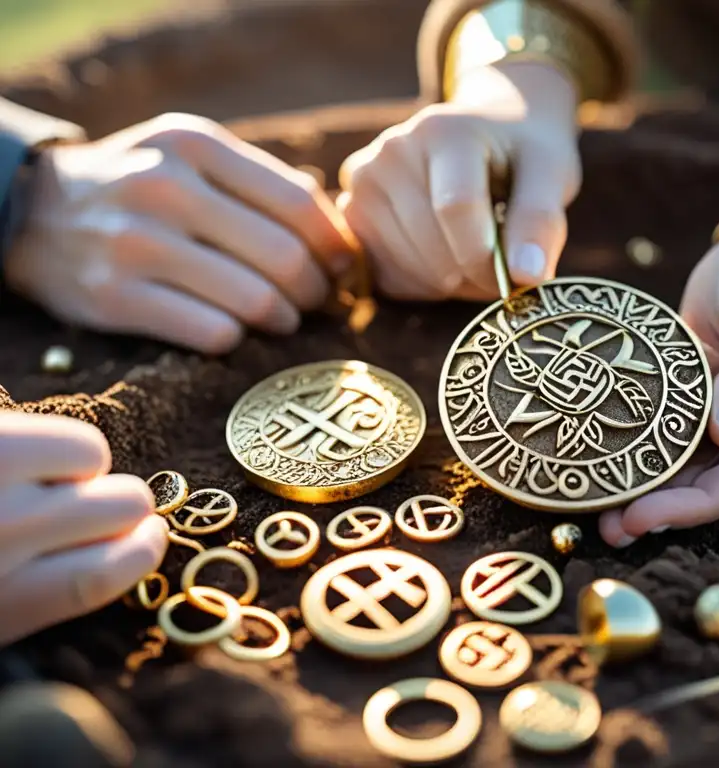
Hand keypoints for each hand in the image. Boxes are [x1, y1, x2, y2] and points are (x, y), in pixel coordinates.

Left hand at [0, 412, 166, 646]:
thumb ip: (35, 593)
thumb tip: (116, 557)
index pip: (99, 580)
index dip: (138, 556)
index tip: (151, 539)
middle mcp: (3, 542)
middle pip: (120, 511)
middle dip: (116, 504)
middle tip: (92, 502)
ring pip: (99, 463)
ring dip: (83, 467)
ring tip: (46, 474)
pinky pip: (72, 440)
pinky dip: (61, 443)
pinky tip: (25, 454)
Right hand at [4, 113, 351, 353]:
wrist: (30, 211)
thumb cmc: (136, 185)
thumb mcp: (189, 156)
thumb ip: (260, 180)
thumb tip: (335, 220)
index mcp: (195, 146)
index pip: (298, 204)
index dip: (336, 245)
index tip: (344, 267)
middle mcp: (165, 189)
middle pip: (285, 258)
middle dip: (317, 290)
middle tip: (317, 300)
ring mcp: (137, 245)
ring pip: (256, 301)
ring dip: (284, 319)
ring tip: (283, 318)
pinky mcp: (115, 298)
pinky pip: (213, 333)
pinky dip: (237, 339)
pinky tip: (235, 330)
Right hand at [338, 61, 580, 299]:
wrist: (489, 130)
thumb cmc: (522, 153)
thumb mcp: (551, 173)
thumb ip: (541, 220)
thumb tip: (528, 275)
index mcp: (440, 130)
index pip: (455, 209)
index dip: (489, 257)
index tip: (519, 274)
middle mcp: (390, 152)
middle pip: (432, 249)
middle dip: (476, 274)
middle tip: (504, 263)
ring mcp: (363, 185)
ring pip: (411, 270)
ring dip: (454, 283)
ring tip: (479, 253)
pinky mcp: (353, 218)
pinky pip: (391, 280)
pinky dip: (427, 286)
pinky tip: (450, 257)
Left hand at [600, 214, 718, 545]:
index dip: (701, 503)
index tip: (647, 516)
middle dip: (670, 511)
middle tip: (611, 529)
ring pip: (700, 474)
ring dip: (655, 496)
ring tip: (603, 517)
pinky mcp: (713, 412)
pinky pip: (682, 447)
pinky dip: (649, 462)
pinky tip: (611, 477)